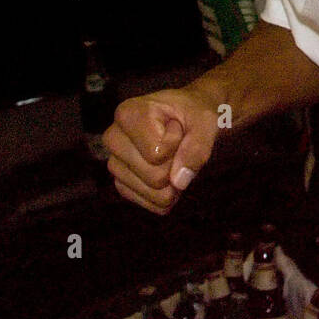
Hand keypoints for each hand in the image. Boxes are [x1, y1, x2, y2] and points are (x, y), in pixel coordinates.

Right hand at [105, 87, 221, 214]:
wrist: (188, 117)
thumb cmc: (193, 114)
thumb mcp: (205, 120)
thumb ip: (197, 146)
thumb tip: (179, 182)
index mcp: (127, 115)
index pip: (156, 153)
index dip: (177, 143)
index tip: (177, 126)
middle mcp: (113, 139)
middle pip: (154, 177)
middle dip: (176, 164)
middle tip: (177, 143)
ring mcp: (115, 164)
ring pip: (153, 192)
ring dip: (173, 180)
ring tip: (171, 155)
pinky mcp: (122, 184)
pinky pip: (151, 204)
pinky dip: (168, 193)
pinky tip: (167, 171)